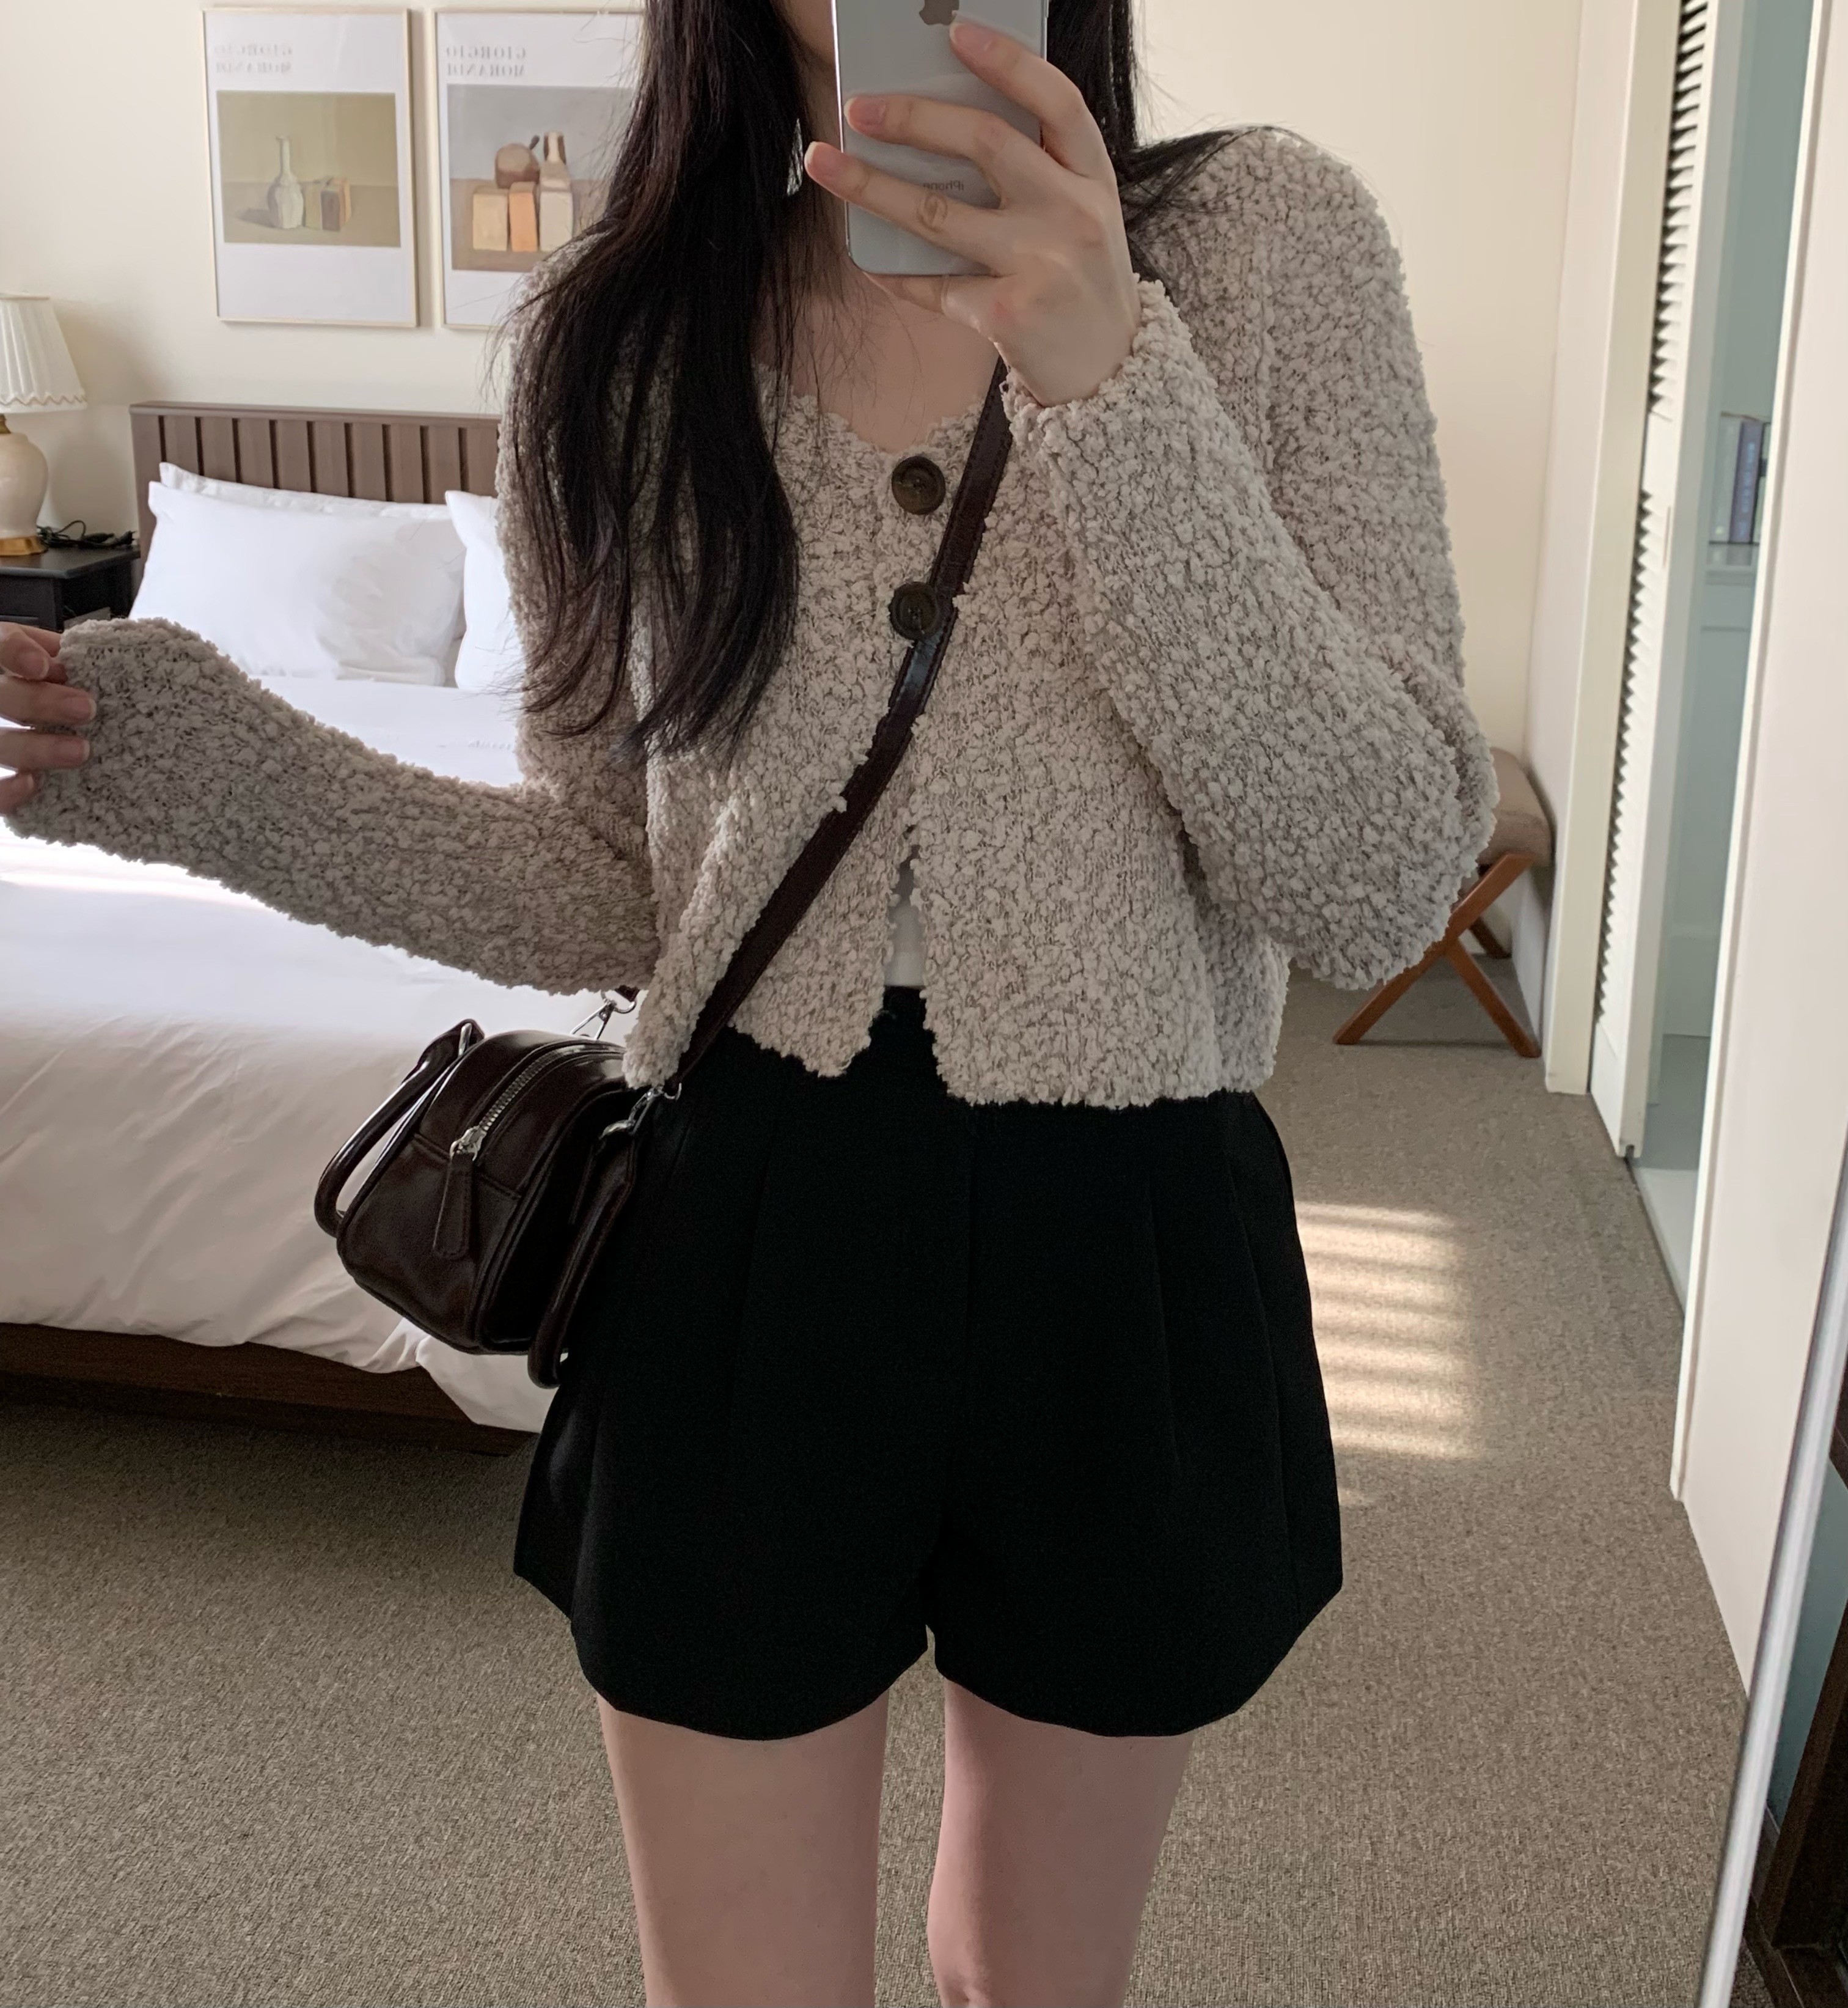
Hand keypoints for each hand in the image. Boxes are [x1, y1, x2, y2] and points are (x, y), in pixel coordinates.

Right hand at [0, 623, 91, 812]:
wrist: (57, 725)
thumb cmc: (68, 687)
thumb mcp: (67, 661)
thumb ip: (73, 658)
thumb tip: (98, 660)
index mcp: (7, 659)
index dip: (14, 652)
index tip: (41, 666)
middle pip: (2, 696)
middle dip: (39, 702)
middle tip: (86, 709)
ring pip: (0, 744)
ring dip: (37, 748)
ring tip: (80, 752)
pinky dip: (7, 790)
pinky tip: (31, 784)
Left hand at [804, 20, 1141, 407]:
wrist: (1111, 376)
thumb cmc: (1081, 284)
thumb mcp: (1081, 218)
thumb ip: (1038, 174)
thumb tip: (941, 130)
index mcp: (1092, 179)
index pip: (1057, 101)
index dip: (1009, 62)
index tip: (957, 34)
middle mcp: (1072, 214)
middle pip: (986, 142)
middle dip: (913, 118)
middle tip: (858, 108)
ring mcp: (1041, 266)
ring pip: (939, 215)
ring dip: (871, 187)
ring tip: (824, 164)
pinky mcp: (1009, 316)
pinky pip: (935, 286)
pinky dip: (898, 275)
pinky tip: (871, 263)